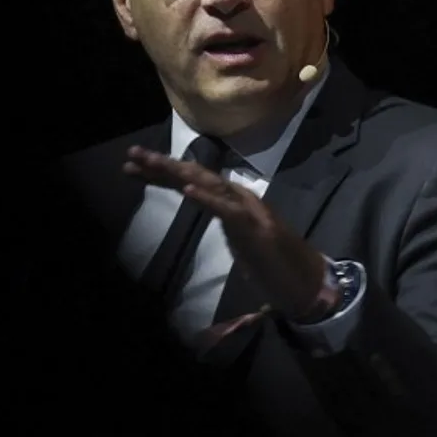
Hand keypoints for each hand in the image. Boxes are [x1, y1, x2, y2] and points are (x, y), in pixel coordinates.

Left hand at [123, 146, 328, 320]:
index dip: (160, 173)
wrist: (305, 281)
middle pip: (194, 174)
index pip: (190, 180)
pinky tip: (187, 189)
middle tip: (131, 154)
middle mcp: (237, 197)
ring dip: (178, 172)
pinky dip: (207, 197)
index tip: (131, 167)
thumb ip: (219, 215)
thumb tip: (197, 200)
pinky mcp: (254, 227)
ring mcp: (247, 210)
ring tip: (151, 162)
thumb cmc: (271, 262)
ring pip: (208, 183)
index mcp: (230, 200)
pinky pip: (226, 209)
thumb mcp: (235, 235)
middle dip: (161, 164)